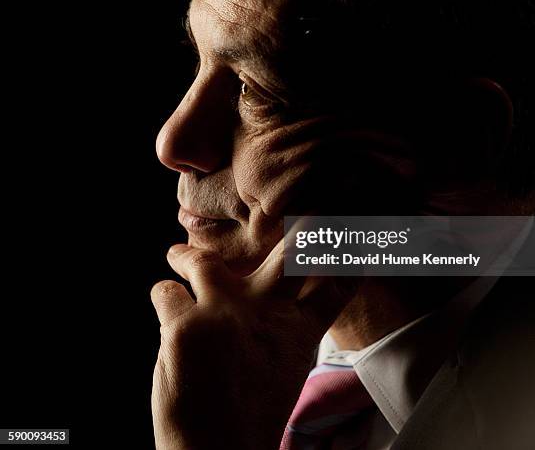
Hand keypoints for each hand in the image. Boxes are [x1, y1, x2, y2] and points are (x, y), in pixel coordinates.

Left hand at [150, 228, 359, 449]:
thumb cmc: (251, 412)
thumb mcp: (286, 366)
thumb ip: (286, 322)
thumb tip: (274, 287)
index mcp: (297, 331)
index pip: (338, 282)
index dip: (350, 249)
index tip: (357, 227)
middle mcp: (266, 315)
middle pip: (293, 252)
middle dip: (304, 224)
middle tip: (302, 209)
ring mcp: (224, 315)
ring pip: (202, 260)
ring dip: (185, 256)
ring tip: (178, 255)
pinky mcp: (184, 326)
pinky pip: (165, 291)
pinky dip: (164, 298)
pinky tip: (167, 312)